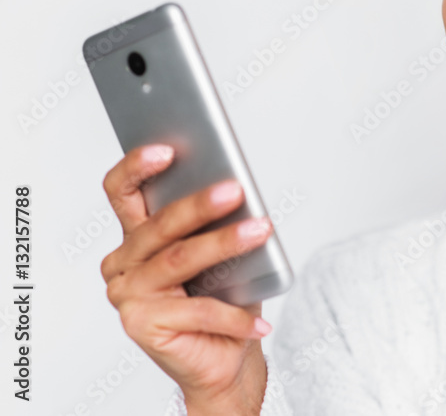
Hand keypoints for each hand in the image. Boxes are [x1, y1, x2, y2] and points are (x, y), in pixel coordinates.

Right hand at [99, 144, 272, 413]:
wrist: (224, 358)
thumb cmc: (225, 297)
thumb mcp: (222, 253)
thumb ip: (215, 223)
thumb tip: (236, 191)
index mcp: (136, 236)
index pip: (122, 191)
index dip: (137, 167)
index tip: (168, 150)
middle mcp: (123, 262)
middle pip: (160, 225)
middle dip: (199, 204)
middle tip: (236, 190)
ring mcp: (127, 294)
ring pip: (180, 260)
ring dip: (225, 244)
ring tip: (261, 231)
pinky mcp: (140, 324)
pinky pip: (197, 311)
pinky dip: (235, 317)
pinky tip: (261, 321)